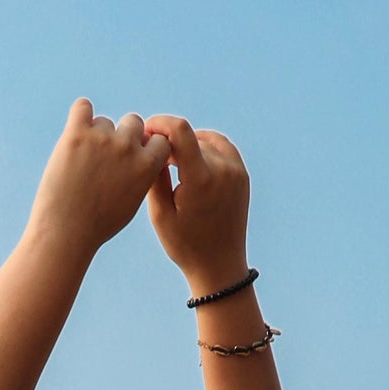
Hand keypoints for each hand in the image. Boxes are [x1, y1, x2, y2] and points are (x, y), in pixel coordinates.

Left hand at [26, 99, 173, 262]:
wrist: (66, 232)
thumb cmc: (98, 224)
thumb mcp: (131, 201)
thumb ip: (142, 174)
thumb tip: (142, 152)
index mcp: (147, 165)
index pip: (159, 139)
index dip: (146, 147)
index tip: (132, 157)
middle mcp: (128, 147)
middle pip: (134, 122)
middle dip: (122, 136)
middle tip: (104, 158)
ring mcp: (103, 138)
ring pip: (104, 121)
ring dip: (95, 134)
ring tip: (81, 162)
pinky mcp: (77, 134)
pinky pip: (82, 107)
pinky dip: (79, 115)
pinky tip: (74, 132)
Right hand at [143, 117, 251, 293]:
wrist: (219, 266)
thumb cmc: (184, 245)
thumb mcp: (160, 214)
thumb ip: (154, 176)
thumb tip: (151, 144)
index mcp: (201, 179)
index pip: (181, 131)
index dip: (160, 123)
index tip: (146, 131)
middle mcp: (223, 170)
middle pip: (190, 137)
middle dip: (170, 141)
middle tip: (154, 156)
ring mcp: (236, 171)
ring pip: (205, 140)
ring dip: (187, 144)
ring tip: (172, 161)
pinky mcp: (242, 174)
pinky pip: (221, 146)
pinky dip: (204, 146)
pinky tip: (191, 159)